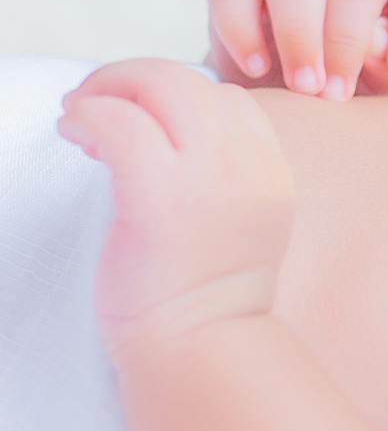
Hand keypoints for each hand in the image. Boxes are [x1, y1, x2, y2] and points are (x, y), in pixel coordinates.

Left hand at [55, 59, 294, 362]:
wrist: (201, 351)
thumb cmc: (203, 299)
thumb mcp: (238, 222)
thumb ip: (221, 175)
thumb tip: (162, 133)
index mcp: (270, 170)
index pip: (228, 99)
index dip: (175, 98)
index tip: (138, 121)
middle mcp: (248, 165)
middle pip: (189, 81)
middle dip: (130, 79)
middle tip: (92, 102)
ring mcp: (209, 179)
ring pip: (157, 87)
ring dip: (105, 90)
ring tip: (78, 117)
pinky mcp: (160, 197)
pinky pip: (118, 124)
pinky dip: (87, 117)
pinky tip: (73, 133)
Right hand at [204, 0, 387, 99]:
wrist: (280, 88)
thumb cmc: (348, 82)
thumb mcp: (375, 82)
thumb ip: (382, 64)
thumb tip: (377, 45)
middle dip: (346, 40)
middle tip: (335, 94)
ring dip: (299, 34)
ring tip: (303, 86)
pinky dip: (243, 30)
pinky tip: (256, 69)